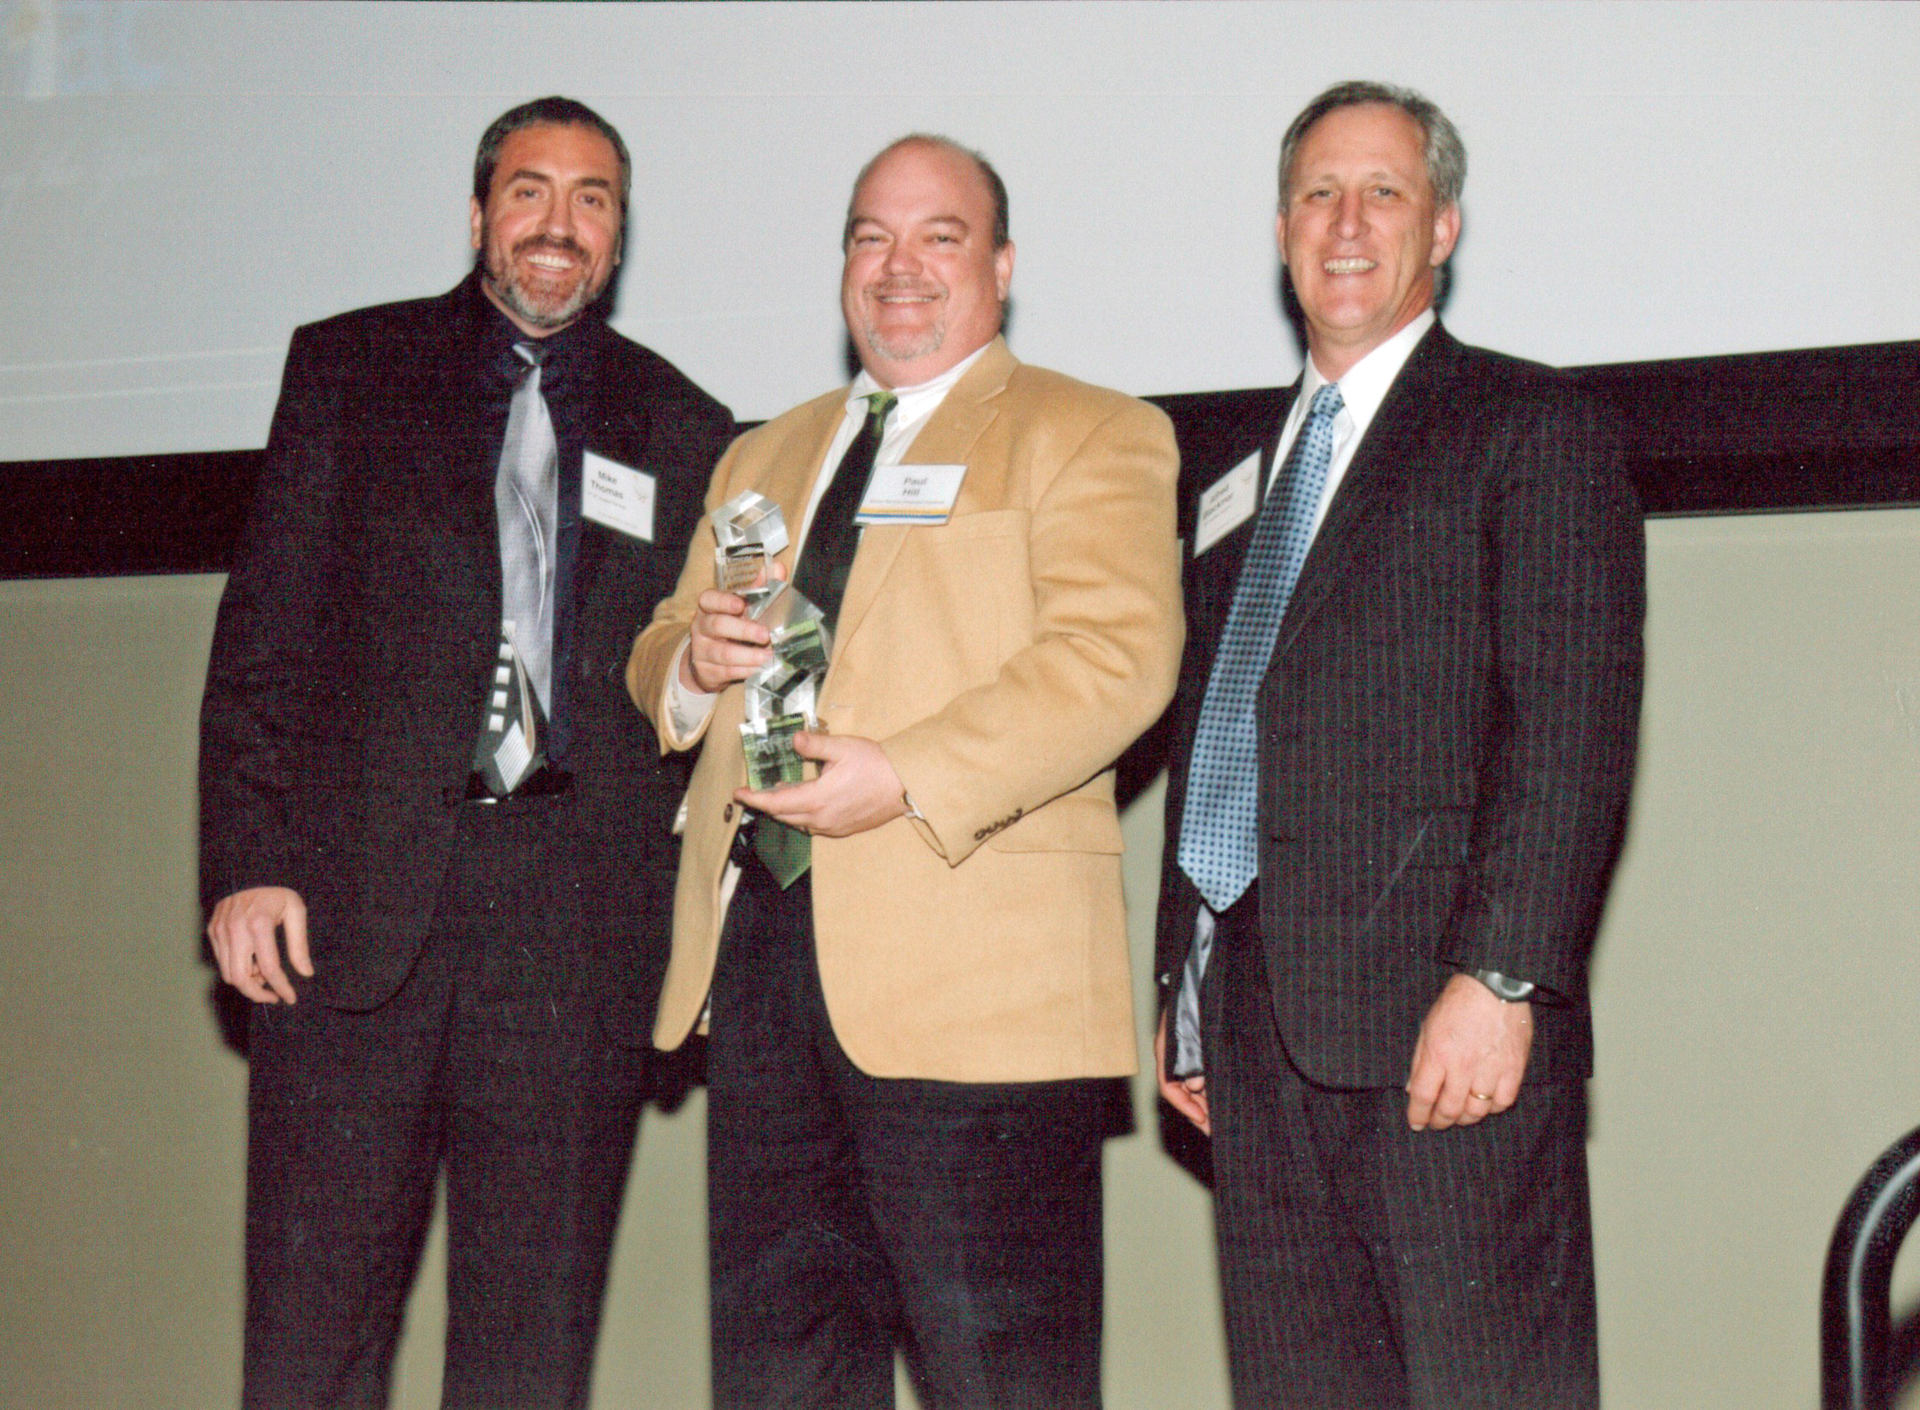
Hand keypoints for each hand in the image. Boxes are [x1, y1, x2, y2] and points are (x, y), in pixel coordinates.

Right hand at [207, 886, 311, 1004]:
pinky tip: (252, 961)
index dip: (280, 987)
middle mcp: (235, 930)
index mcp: (259, 925)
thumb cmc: (275, 893)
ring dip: (247, 982)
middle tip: (274, 995)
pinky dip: (237, 969)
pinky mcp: (212, 932)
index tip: (289, 998)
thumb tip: (305, 973)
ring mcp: (220, 932)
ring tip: (264, 973)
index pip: (269, 968)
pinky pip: (222, 962)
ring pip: (228, 974)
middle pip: (241, 978)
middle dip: (258, 993)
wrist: (246, 872)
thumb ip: (299, 945)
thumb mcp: (295, 911)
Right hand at [680, 562, 785, 694]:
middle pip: (717, 626)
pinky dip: (745, 671)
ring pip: (722, 653)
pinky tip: (760, 669)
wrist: (710, 661)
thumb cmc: (731, 626)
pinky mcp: (707, 671)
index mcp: (709, 607)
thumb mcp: (742, 606)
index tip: (740, 605)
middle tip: (765, 635)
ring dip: (747, 655)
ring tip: (767, 656)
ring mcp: (702, 650)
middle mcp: (702, 626)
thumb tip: (777, 568)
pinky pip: (726, 672)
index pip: (709, 599)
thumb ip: (759, 587)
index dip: (723, 601)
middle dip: (743, 630)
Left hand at [735, 732, 908, 837]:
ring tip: (780, 793)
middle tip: (756, 790)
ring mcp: (833, 827)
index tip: (738, 793)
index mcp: (816, 799)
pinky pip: (813, 826)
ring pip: (798, 822)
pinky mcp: (844, 829)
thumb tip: (793, 740)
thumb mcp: (842, 747)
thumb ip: (814, 744)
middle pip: (783, 815)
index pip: (775, 803)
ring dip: (785, 810)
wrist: (907, 786)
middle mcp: (820, 819)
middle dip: (767, 803)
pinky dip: (802, 815)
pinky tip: (806, 802)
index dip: (754, 798)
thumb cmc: (876, 764)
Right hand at [1154, 1007, 1210, 1135]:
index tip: (1203, 1119)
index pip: (1168, 1086)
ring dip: (1204, 1102)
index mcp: (1166, 1049)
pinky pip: (1202, 1076)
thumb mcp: (1196, 1026)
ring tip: (1221, 1119)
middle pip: (1181, 1091)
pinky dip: (1210, 1089)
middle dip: (1197, 1111)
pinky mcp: (1201, 1050)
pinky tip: (1222, 1098)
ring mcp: (1187, 1053)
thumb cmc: (1199, 997)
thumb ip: (1195, 1055)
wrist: (1203, 975)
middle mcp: (1174, 1054)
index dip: (1184, 1106)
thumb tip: (1196, 1084)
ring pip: (1192, 1086)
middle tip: (1215, 1129)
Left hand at [1405, 972, 1531, 1130]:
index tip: (1416, 1123)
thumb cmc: (1457, 1004)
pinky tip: (1485, 1103)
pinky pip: (1503, 1102)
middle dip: (1440, 1121)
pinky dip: (1492, 1108)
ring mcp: (1491, 1069)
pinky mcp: (1514, 1068)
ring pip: (1477, 1111)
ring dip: (1465, 1118)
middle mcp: (1463, 1066)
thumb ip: (1419, 1061)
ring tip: (1459, 1115)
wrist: (1494, 986)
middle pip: (1450, 1109)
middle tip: (1436, 1123)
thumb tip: (1413, 1090)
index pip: (1423, 1096)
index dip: (1418, 1115)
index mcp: (1438, 1054)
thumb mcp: (1428, 1027)